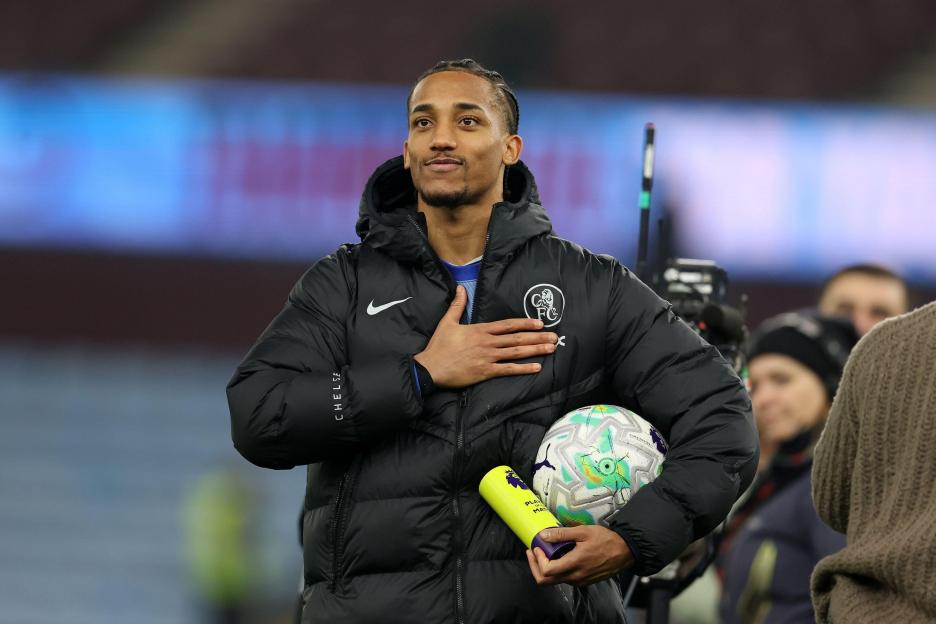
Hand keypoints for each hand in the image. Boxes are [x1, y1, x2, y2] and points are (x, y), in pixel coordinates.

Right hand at [414, 285, 557, 387]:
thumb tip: (461, 288)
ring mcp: (488, 357)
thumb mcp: (447, 322)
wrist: (431, 367)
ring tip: (551, 349)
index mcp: (480, 330)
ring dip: (535, 350)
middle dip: (537, 337)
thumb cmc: (439, 346)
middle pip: (517, 338)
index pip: (508, 325)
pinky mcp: (485, 372)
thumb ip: (457, 305)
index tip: (540, 323)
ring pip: (516, 352)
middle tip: (554, 337)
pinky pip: (508, 369)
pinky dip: (523, 368)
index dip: (525, 323)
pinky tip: (537, 367)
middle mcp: (487, 342)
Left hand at [526, 525, 633, 585]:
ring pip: (555, 581)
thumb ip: (562, 534)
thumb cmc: (606, 540)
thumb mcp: (583, 532)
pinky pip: (565, 579)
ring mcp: (580, 581)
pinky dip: (557, 569)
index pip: (547, 570)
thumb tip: (543, 535)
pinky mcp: (584, 581)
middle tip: (533, 552)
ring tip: (545, 552)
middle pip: (546, 581)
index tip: (537, 547)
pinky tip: (559, 556)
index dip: (537, 559)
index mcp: (575, 564)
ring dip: (545, 568)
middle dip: (535, 566)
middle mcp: (575, 577)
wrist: (625, 551)